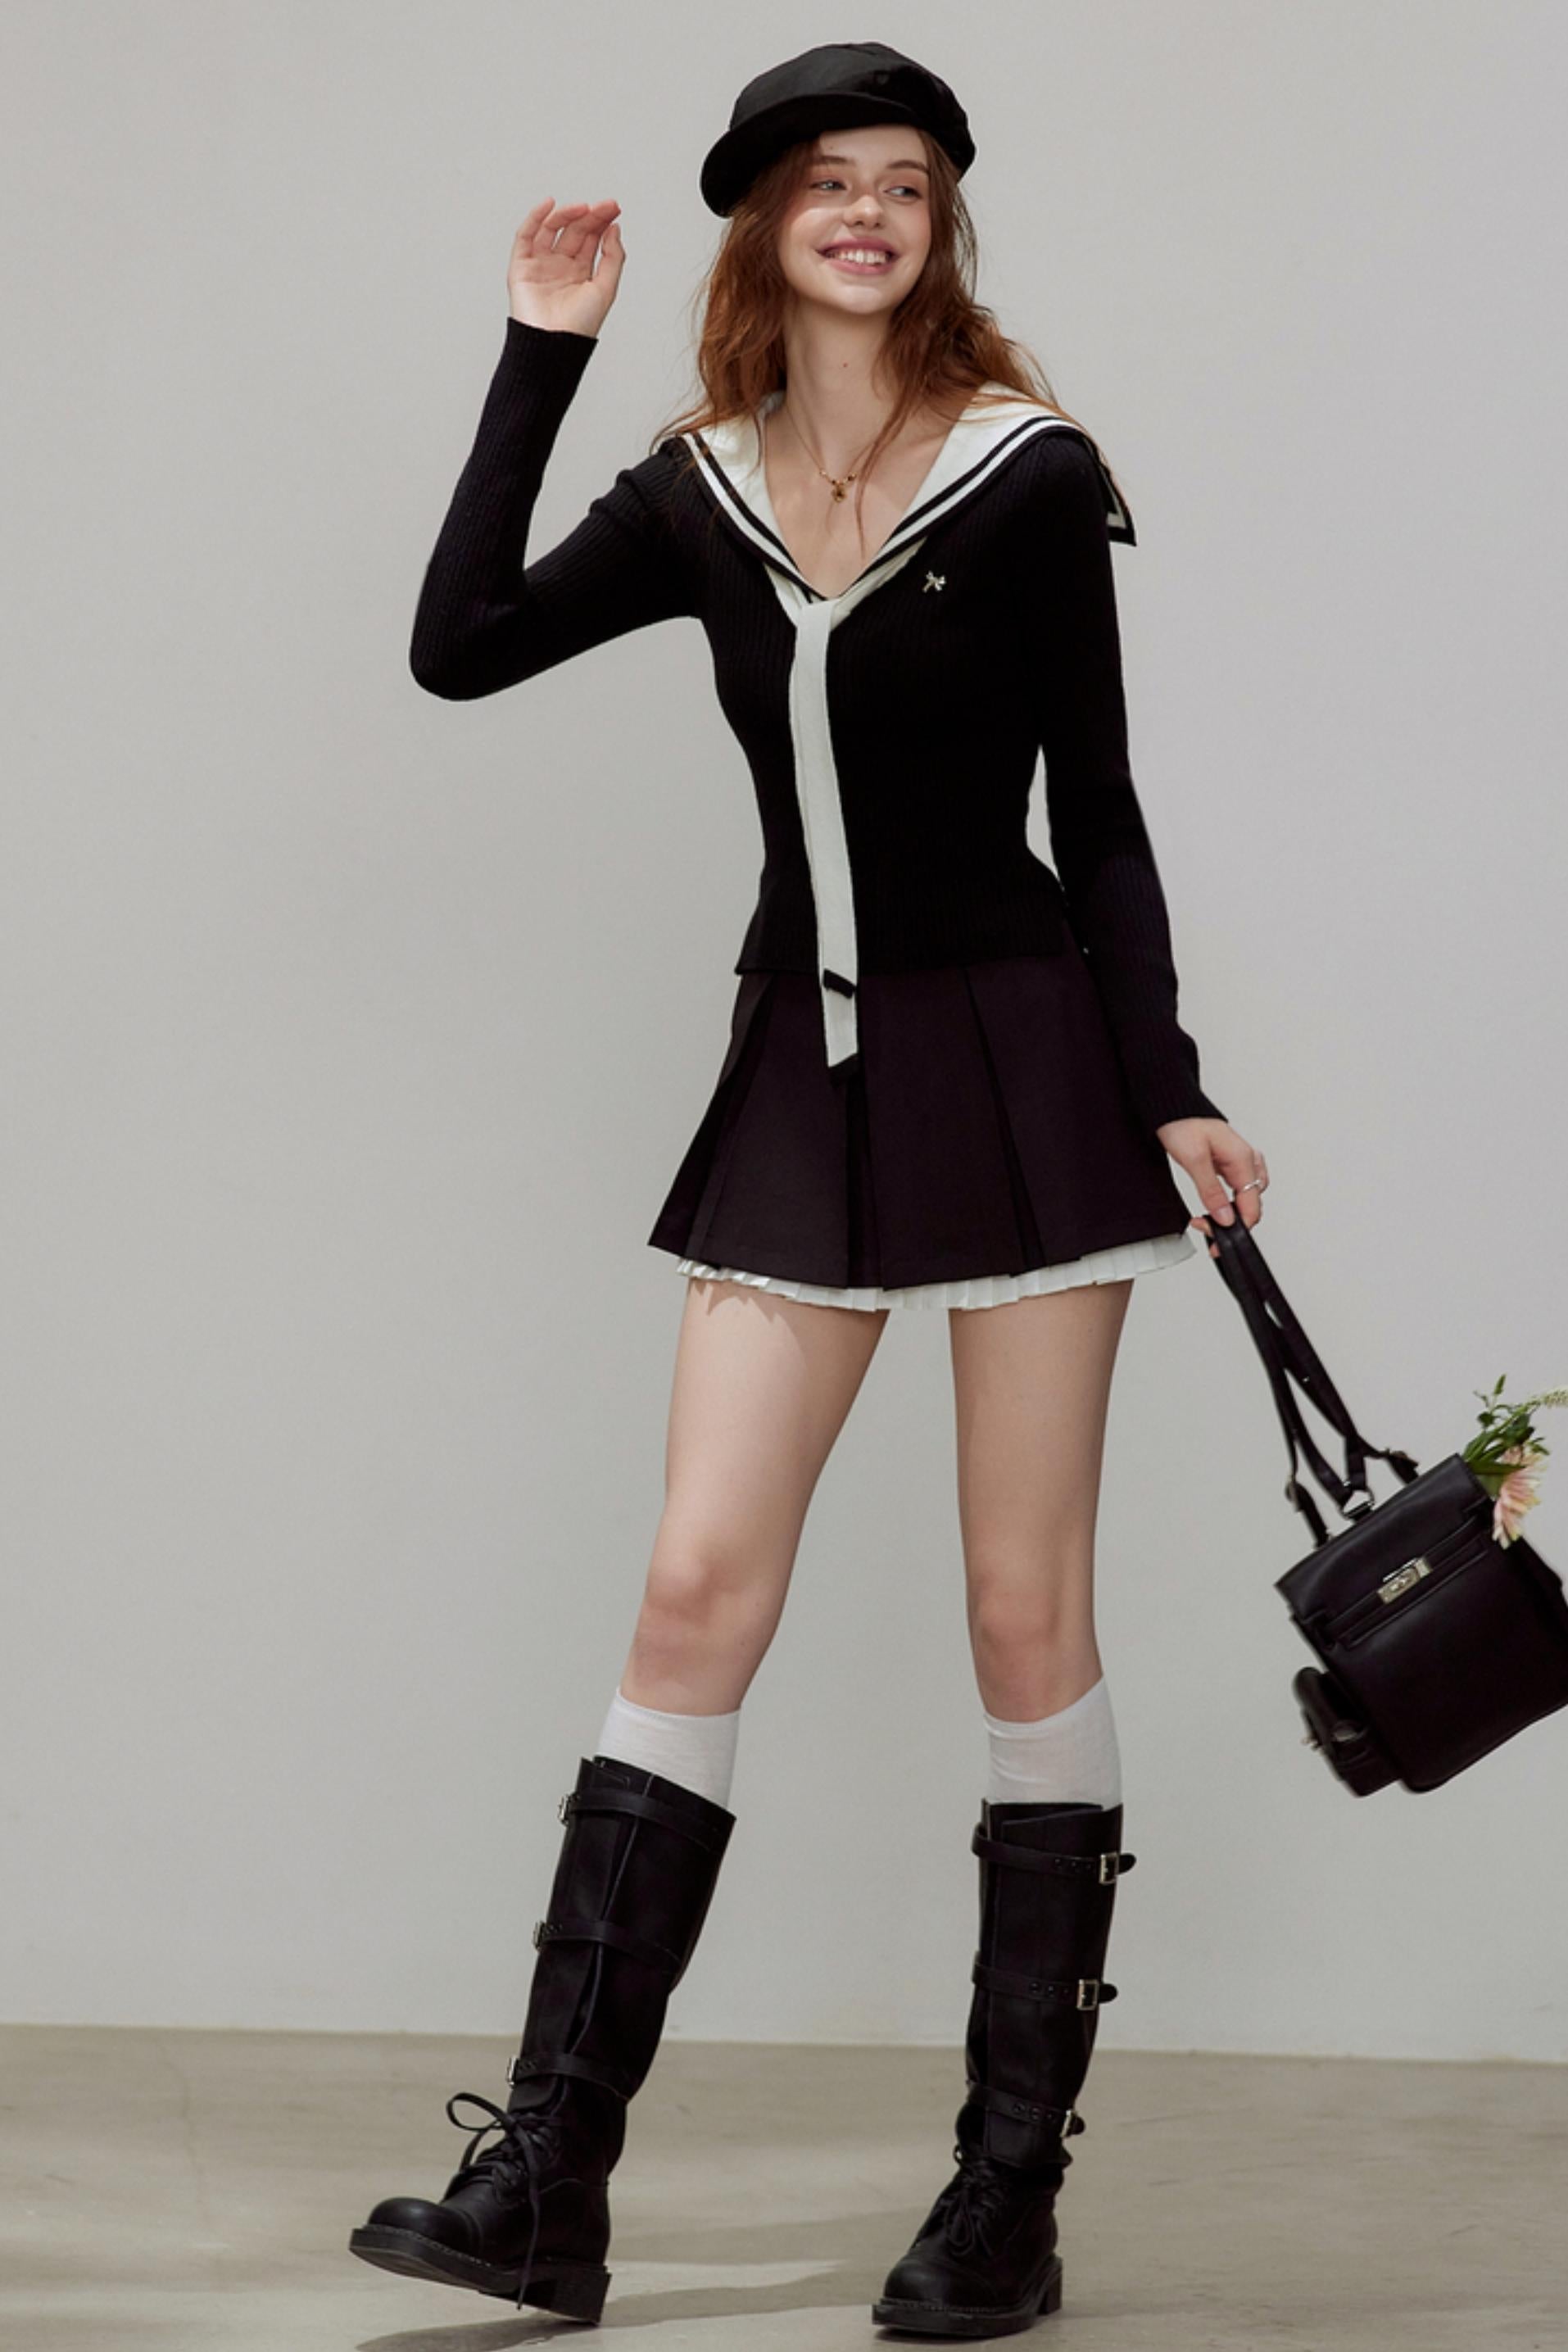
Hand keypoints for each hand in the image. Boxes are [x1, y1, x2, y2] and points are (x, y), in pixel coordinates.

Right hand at [507, 197, 624, 338]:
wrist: (554, 343)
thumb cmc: (579, 326)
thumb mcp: (606, 289)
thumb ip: (613, 258)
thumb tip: (614, 229)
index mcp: (580, 273)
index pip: (591, 239)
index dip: (602, 221)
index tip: (613, 209)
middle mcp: (560, 266)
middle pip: (575, 231)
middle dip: (590, 216)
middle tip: (604, 205)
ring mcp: (541, 264)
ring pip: (552, 229)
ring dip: (567, 215)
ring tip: (583, 208)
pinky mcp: (522, 266)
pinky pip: (526, 236)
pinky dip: (535, 218)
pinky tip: (549, 206)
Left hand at [1154, 1115, 1269, 1257]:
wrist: (1172, 1107)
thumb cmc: (1182, 1124)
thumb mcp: (1194, 1160)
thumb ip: (1211, 1191)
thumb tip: (1225, 1218)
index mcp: (1243, 1160)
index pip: (1252, 1206)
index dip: (1237, 1227)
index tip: (1217, 1238)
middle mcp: (1247, 1160)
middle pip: (1252, 1204)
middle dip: (1232, 1222)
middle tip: (1205, 1228)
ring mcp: (1240, 1161)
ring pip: (1247, 1197)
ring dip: (1231, 1213)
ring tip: (1208, 1220)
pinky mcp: (1230, 1162)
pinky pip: (1238, 1187)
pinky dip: (1229, 1201)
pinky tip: (1217, 1205)